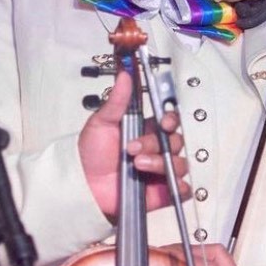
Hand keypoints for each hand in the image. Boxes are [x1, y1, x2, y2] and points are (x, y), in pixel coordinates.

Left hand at [79, 69, 189, 218]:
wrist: (83, 185)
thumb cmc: (91, 154)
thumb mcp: (101, 123)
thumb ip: (117, 100)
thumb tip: (125, 74)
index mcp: (145, 130)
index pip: (169, 121)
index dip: (171, 120)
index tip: (164, 122)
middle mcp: (155, 149)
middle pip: (174, 141)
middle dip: (156, 144)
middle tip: (134, 148)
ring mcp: (159, 170)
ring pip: (179, 163)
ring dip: (160, 162)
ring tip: (138, 165)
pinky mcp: (162, 191)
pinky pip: (182, 188)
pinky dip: (179, 185)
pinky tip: (164, 181)